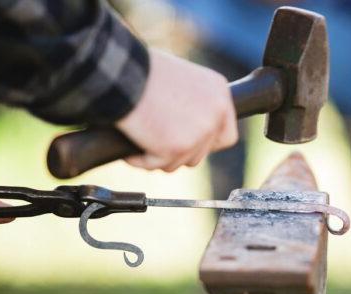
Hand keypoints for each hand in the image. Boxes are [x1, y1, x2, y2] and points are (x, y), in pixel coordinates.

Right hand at [117, 49, 237, 171]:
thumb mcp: (182, 81)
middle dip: (179, 151)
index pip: (226, 135)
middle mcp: (216, 114)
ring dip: (160, 156)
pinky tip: (130, 146)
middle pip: (202, 152)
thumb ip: (195, 105)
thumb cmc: (143, 71)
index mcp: (220, 93)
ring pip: (182, 162)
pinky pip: (158, 165)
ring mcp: (199, 133)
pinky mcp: (177, 148)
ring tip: (141, 139)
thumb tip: (191, 129)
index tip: (187, 142)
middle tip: (157, 141)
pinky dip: (141, 159)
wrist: (123, 73)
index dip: (206, 144)